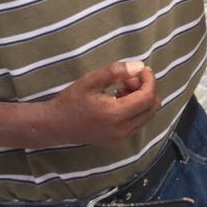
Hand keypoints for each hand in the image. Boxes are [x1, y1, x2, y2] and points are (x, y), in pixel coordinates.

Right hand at [34, 60, 160, 147]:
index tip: (143, 69)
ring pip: (146, 116)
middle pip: (152, 108)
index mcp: (116, 115)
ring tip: (121, 87)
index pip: (147, 98)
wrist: (54, 125)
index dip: (150, 81)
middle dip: (147, 89)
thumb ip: (115, 72)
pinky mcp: (117, 140)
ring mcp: (121, 138)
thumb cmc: (71, 101)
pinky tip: (118, 99)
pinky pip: (137, 122)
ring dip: (141, 99)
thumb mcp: (91, 81)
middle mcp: (122, 130)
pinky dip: (135, 108)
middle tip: (129, 78)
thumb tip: (139, 66)